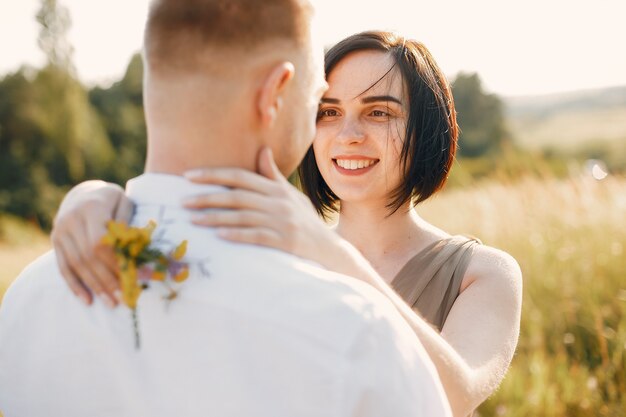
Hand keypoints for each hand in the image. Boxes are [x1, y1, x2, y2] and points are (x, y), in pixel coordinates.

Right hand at [51, 181, 133, 306]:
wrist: (84, 193)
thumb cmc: (112, 200)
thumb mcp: (125, 203)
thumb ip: (127, 224)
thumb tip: (133, 253)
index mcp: (91, 208)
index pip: (100, 242)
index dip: (114, 262)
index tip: (130, 278)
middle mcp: (71, 219)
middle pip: (88, 256)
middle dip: (106, 279)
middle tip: (123, 297)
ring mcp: (60, 231)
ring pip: (75, 264)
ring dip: (94, 286)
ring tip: (111, 303)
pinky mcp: (55, 240)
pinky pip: (63, 266)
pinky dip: (75, 285)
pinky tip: (87, 300)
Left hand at [184, 147, 342, 265]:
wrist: (329, 249)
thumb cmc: (305, 220)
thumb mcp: (291, 195)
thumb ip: (273, 176)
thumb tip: (262, 150)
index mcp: (276, 189)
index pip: (240, 177)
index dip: (213, 175)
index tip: (188, 177)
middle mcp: (278, 202)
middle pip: (236, 196)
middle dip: (206, 197)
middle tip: (182, 201)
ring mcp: (282, 222)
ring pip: (242, 217)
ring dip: (215, 218)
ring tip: (193, 220)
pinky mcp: (284, 242)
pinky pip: (256, 236)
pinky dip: (236, 235)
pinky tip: (219, 236)